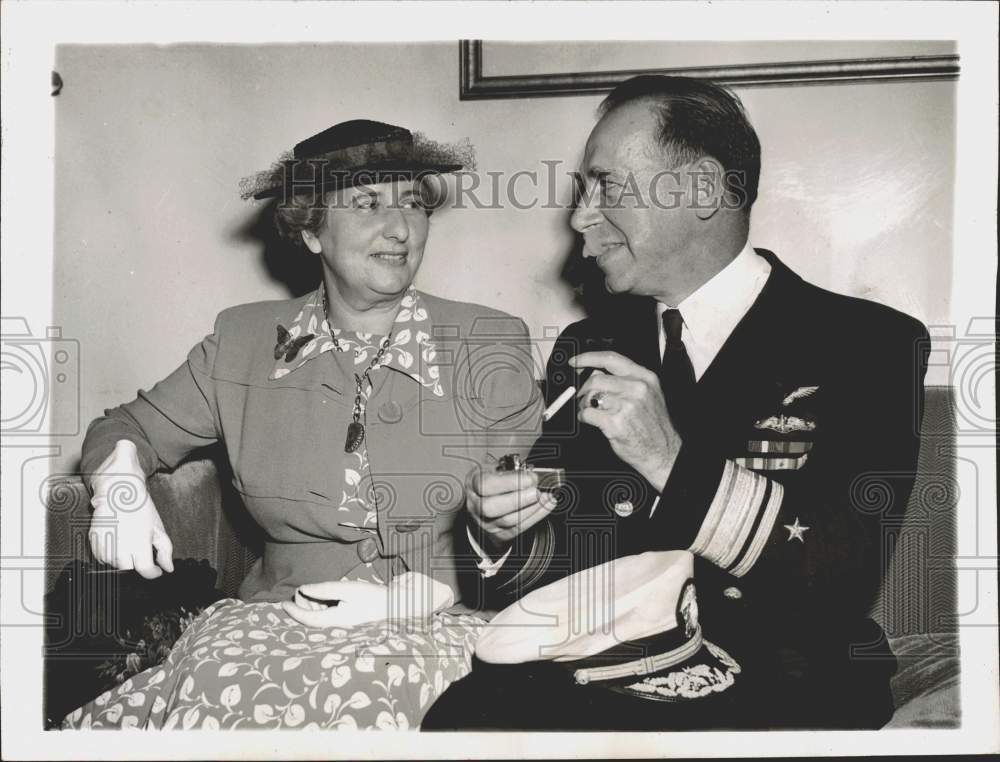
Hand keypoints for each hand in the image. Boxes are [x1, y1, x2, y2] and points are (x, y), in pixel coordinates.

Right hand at [88, 439, 173, 578]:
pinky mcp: (94, 541)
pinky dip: (109, 555)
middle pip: (128, 570)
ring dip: (122, 560)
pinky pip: (101, 558)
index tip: (156, 570)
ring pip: (114, 565)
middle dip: (137, 565)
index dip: (153, 573)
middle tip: (141, 554)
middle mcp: (120, 547)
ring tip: (129, 544)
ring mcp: (105, 545)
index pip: (145, 570)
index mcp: (139, 544)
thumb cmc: (139, 507)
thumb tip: (168, 568)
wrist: (118, 491)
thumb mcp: (158, 528)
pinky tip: (117, 544)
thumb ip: (165, 550)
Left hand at [281, 572, 454, 627]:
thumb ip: (324, 590)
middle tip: (302, 591)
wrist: (399, 605)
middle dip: (304, 605)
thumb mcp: (347, 589)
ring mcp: (345, 622)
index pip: (307, 618)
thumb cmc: (374, 597)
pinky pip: (331, 613)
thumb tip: (303, 590)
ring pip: (321, 615)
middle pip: (312, 617)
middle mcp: (338, 624)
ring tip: (315, 592)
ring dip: (314, 604)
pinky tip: (329, 596)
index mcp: (335, 619)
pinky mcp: (351, 617)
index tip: (281, 603)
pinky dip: (325, 605)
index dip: (293, 611)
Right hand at [465, 460, 557, 545]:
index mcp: (473, 483)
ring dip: (531, 508)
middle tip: (536, 491)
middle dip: (518, 500)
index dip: (510, 482)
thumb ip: (512, 470)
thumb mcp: (497, 468)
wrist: (485, 499)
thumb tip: (531, 475)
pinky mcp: (499, 534)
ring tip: (546, 497)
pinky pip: (518, 528)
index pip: (486, 485)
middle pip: (491, 507)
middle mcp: (475, 505)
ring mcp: (485, 522)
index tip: (530, 478)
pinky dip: (536, 516)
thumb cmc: (493, 480)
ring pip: (507, 520)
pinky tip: (546, 506)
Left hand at [572, 351, 680, 489]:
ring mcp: (626, 405)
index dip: (589, 357)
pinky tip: (589, 420)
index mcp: (645, 378)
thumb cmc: (654, 426)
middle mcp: (637, 388)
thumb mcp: (649, 395)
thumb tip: (597, 372)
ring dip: (584, 403)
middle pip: (597, 378)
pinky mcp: (615, 423)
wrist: (663, 452)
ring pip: (591, 395)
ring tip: (589, 410)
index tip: (576, 361)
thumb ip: (626, 381)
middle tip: (583, 397)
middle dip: (584, 388)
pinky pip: (588, 413)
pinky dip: (583, 417)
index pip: (611, 359)